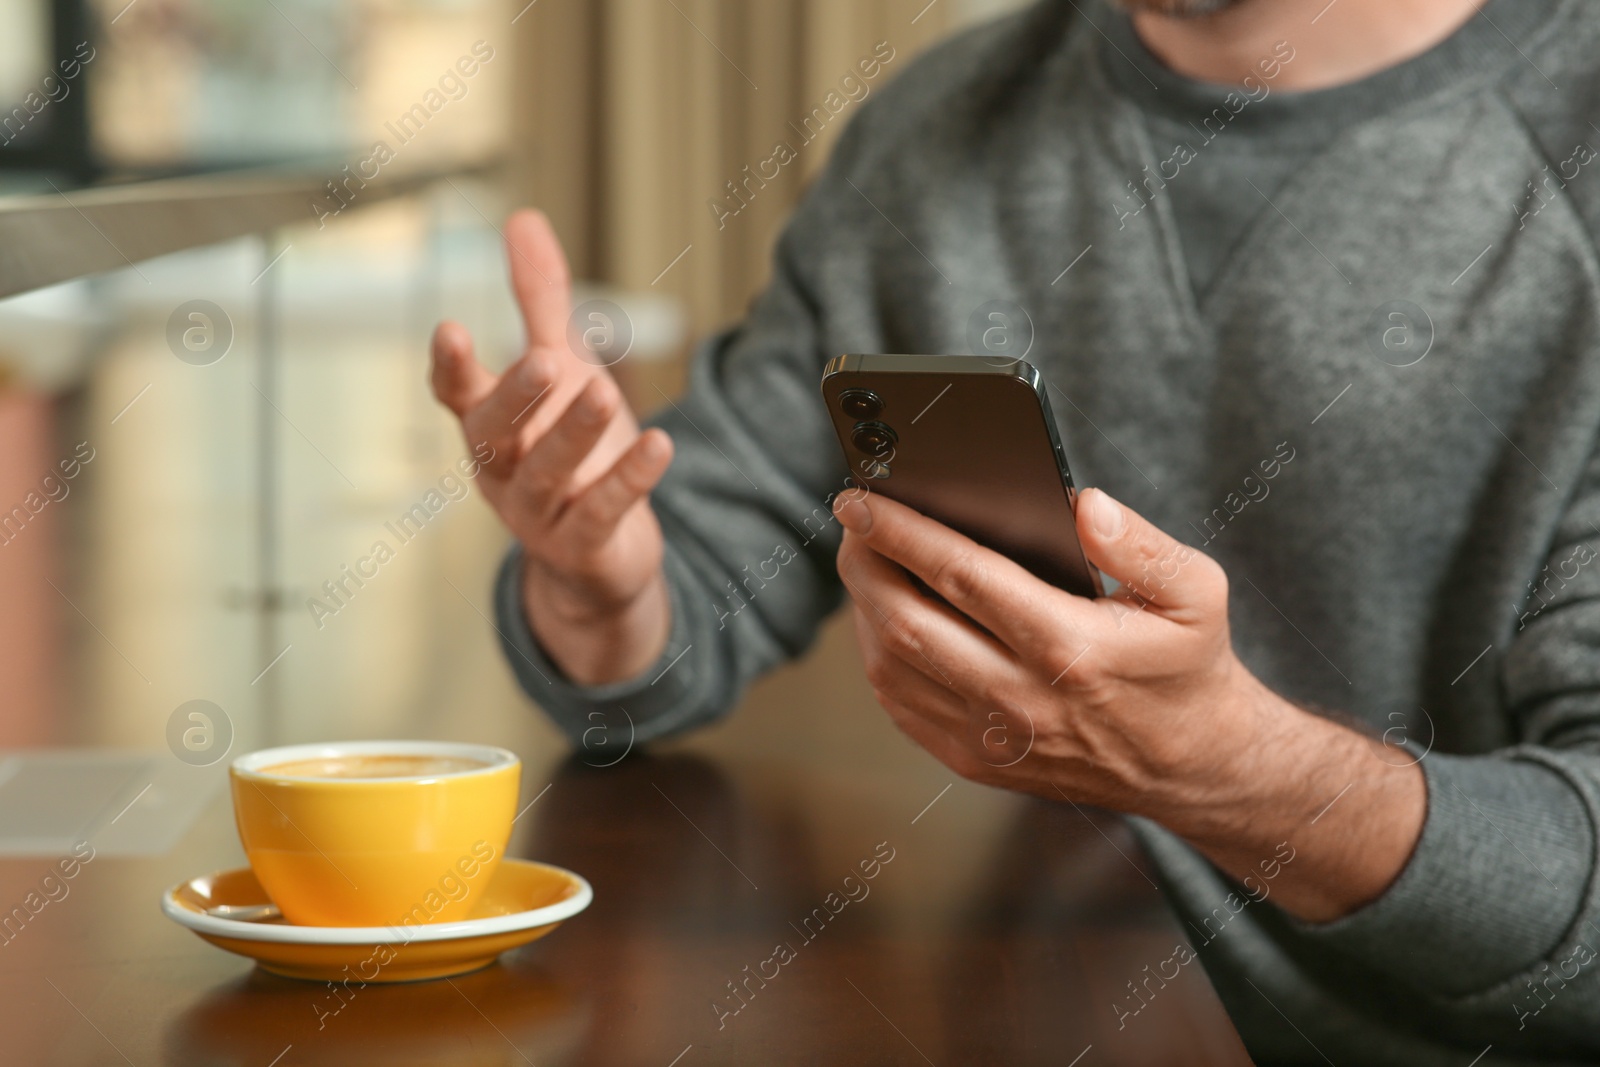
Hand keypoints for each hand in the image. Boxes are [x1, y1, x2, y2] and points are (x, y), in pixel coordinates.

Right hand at [431, 210, 674, 684]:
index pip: (456, 395)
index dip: (451, 368)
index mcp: (489, 427)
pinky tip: (661, 446)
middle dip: (516, 397)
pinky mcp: (583, 547)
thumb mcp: (562, 370)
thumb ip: (540, 302)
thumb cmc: (572, 450)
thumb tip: (522, 218)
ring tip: (602, 392)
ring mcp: (538, 516)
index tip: (450, 330)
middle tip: (543, 359)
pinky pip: (601, 513)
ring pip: (546, 475)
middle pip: (494, 436)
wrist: (599, 558)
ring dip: (573, 434)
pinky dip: (628, 481)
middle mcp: (502, 472)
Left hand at [833, 487, 1424, 920]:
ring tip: (865, 559)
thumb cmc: (1186, 665)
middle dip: (864, 562)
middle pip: (906, 621)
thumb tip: (1080, 502)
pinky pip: (901, 704)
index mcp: (1069, 648)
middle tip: (852, 520)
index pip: (962, 575)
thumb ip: (1140, 544)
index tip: (860, 497)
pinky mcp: (975, 762)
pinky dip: (879, 654)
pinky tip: (883, 617)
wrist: (1190, 765)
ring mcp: (991, 739)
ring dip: (864, 607)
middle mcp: (1020, 699)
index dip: (901, 531)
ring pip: (892, 666)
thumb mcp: (1195, 593)